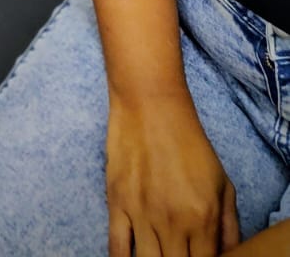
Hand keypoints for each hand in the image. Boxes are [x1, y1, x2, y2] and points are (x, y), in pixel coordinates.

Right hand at [107, 93, 240, 256]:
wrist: (150, 104)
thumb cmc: (189, 141)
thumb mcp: (221, 181)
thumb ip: (228, 226)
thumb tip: (227, 256)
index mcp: (202, 218)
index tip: (197, 255)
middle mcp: (172, 222)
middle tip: (178, 252)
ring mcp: (141, 215)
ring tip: (160, 253)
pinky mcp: (117, 204)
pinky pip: (117, 249)